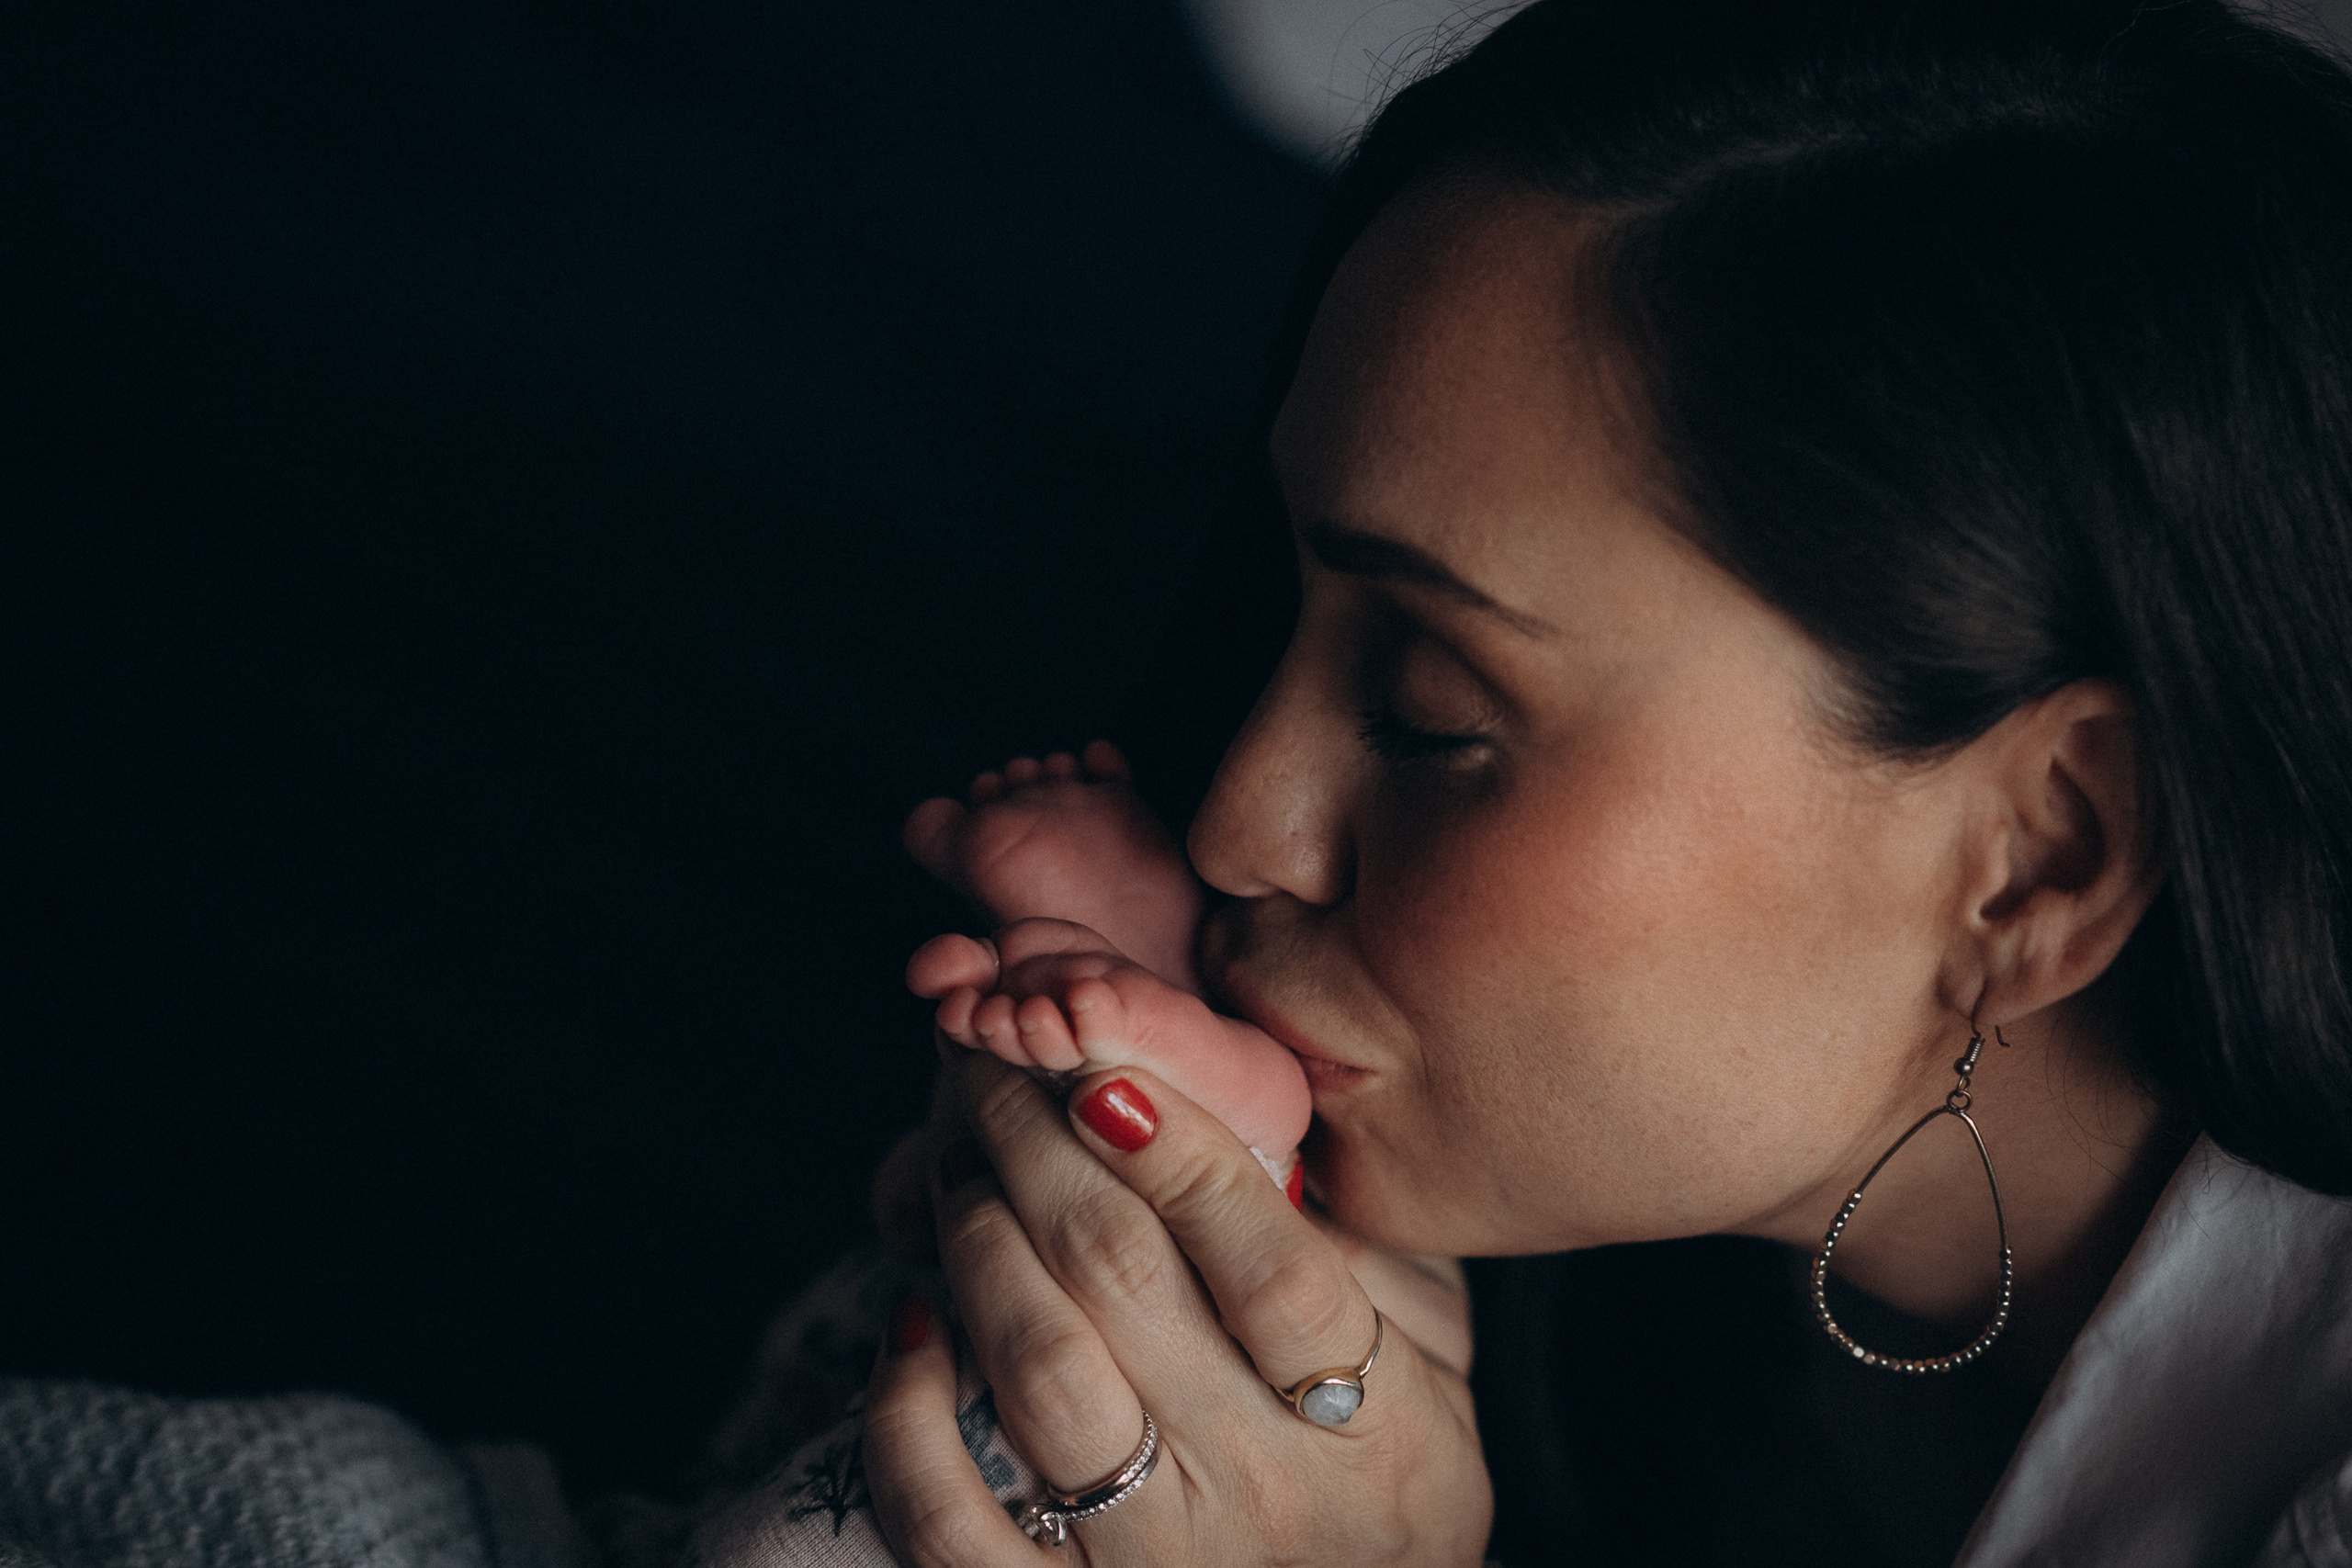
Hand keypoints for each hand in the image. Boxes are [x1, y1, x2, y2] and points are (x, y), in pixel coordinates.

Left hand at [860, 1049, 1493, 1565]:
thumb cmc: (1389, 1474)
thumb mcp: (1433, 1361)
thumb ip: (1366, 1246)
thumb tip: (1256, 1112)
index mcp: (1374, 1426)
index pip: (1277, 1277)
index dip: (1187, 1158)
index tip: (1107, 1065)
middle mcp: (1257, 1492)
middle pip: (1122, 1281)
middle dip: (1038, 1137)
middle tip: (992, 1048)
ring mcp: (1149, 1560)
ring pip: (1032, 1367)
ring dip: (975, 1231)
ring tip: (957, 1148)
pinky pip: (948, 1517)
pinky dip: (905, 1411)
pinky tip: (911, 1317)